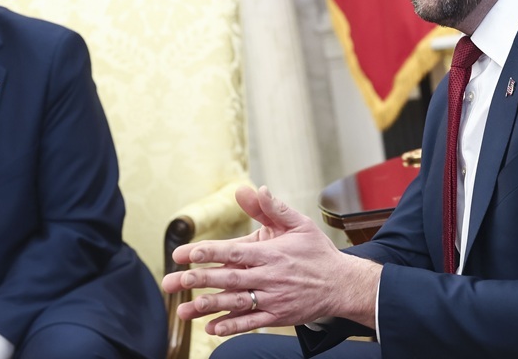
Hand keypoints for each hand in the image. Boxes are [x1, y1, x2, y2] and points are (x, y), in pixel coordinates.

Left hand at [161, 186, 380, 335]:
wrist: (342, 285)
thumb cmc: (317, 252)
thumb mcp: (299, 224)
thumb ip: (273, 209)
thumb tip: (253, 189)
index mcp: (272, 253)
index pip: (234, 251)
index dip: (209, 252)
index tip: (186, 253)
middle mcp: (269, 277)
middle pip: (229, 278)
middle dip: (200, 280)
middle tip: (175, 281)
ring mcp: (273, 299)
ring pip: (236, 303)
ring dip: (209, 306)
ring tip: (185, 309)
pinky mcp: (278, 316)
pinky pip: (251, 322)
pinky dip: (231, 325)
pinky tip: (212, 327)